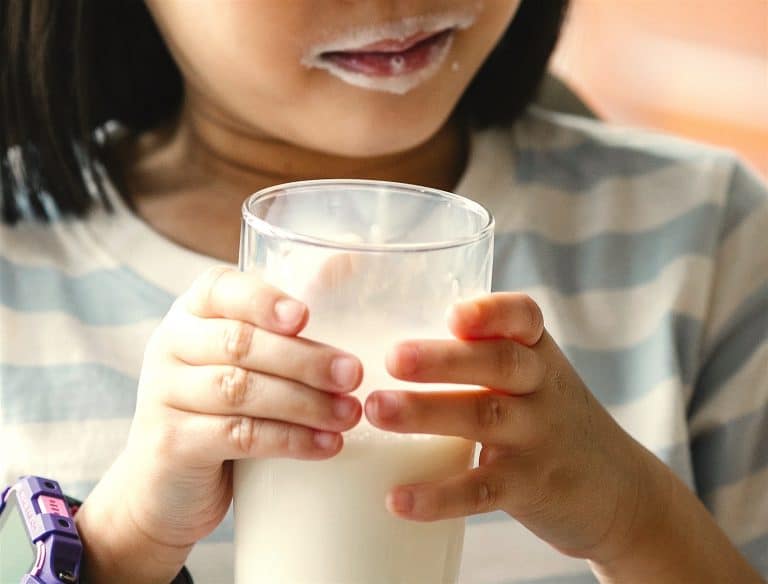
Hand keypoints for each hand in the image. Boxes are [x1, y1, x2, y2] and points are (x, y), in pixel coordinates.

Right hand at [75, 267, 362, 582]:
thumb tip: (348, 259)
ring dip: (305, 403)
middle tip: (353, 374)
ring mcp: (163, 395)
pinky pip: (238, 435)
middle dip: (304, 358)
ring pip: (241, 389)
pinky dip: (290, 440)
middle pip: (239, 343)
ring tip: (350, 414)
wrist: (163, 487)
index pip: (221, 289)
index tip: (305, 317)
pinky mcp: (171, 444)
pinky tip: (327, 445)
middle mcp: (170, 346)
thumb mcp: (241, 361)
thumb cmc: (220, 409)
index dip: (263, 300)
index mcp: (191, 313)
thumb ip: (283, 322)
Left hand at [364, 292, 656, 562]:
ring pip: (484, 418)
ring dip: (426, 413)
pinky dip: (439, 495)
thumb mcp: (537, 379)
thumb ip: (484, 356)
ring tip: (376, 410)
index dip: (491, 311)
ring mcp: (538, 438)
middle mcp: (542, 389)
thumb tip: (389, 336)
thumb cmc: (554, 423)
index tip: (453, 314)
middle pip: (497, 363)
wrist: (621, 493)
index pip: (523, 317)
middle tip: (392, 358)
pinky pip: (481, 490)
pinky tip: (398, 498)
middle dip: (443, 359)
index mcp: (538, 354)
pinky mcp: (529, 488)